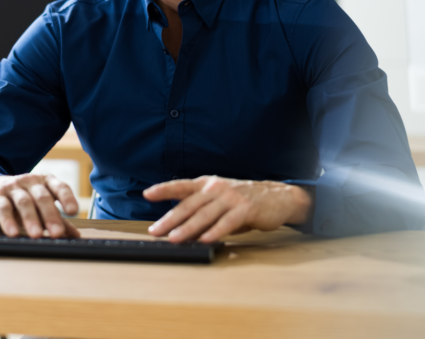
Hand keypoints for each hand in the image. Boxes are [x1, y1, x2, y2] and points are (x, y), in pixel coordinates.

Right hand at [0, 173, 79, 238]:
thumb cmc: (22, 197)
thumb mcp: (40, 205)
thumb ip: (58, 218)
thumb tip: (75, 235)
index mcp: (45, 182)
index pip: (59, 187)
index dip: (67, 198)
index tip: (73, 211)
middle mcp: (31, 181)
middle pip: (42, 197)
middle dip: (50, 215)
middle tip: (57, 233)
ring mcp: (13, 187)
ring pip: (24, 202)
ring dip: (31, 219)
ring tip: (36, 235)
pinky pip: (3, 208)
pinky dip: (8, 221)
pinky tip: (13, 232)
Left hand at [144, 176, 311, 242]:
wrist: (277, 197)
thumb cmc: (243, 200)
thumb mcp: (219, 200)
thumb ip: (201, 211)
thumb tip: (179, 229)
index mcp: (208, 184)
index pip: (181, 186)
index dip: (164, 189)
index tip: (147, 193)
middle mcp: (216, 188)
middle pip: (189, 205)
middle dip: (170, 219)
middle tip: (156, 231)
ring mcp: (231, 198)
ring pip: (204, 214)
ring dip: (188, 228)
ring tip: (174, 239)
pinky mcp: (245, 209)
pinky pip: (226, 222)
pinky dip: (214, 232)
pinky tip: (205, 240)